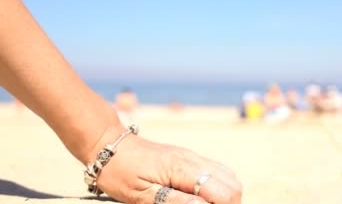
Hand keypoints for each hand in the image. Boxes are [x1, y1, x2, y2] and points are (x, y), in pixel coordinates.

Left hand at [91, 128, 242, 203]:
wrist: (108, 143)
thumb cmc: (119, 171)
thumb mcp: (141, 194)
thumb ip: (175, 202)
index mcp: (183, 169)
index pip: (224, 192)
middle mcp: (193, 159)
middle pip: (233, 185)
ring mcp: (192, 156)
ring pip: (228, 176)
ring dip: (224, 196)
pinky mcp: (188, 158)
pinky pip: (216, 170)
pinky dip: (217, 186)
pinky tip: (201, 197)